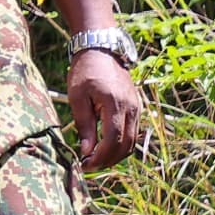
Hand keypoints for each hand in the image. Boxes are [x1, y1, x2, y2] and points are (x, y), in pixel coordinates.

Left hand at [64, 48, 159, 169]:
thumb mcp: (78, 97)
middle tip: (89, 165)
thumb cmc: (86, 71)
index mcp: (115, 103)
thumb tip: (87, 151)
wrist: (102, 49)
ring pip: (131, 142)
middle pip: (125, 145)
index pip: (112, 139)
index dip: (100, 157)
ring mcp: (137, 108)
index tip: (85, 164)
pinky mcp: (136, 108)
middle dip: (107, 160)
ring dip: (115, 155)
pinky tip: (105, 146)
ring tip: (96, 158)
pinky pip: (133, 133)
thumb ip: (84, 125)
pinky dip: (121, 145)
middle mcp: (131, 107)